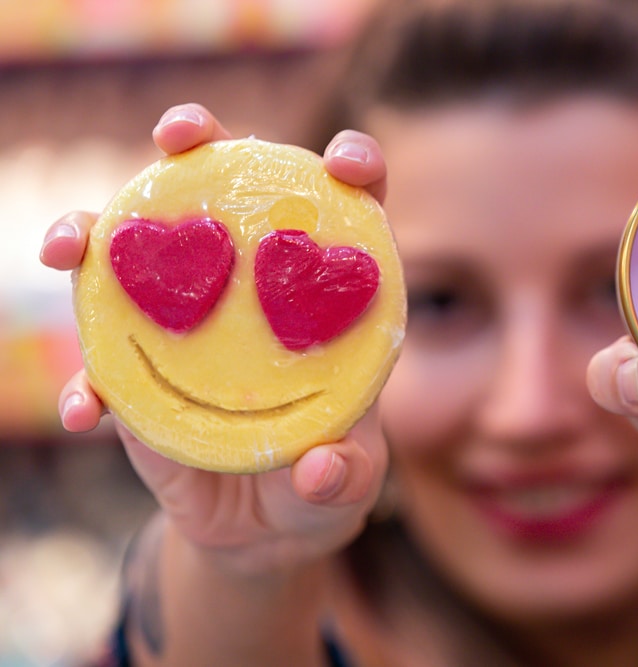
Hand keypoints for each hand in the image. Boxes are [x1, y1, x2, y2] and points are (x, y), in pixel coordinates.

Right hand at [40, 104, 391, 574]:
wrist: (256, 530)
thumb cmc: (318, 486)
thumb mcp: (346, 487)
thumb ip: (344, 477)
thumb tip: (317, 468)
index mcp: (321, 298)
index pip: (344, 210)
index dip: (350, 167)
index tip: (343, 165)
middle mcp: (251, 288)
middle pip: (228, 189)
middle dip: (200, 142)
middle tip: (179, 134)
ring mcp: (187, 321)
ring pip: (136, 250)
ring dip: (95, 232)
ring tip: (70, 246)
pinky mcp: (136, 369)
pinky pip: (98, 359)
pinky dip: (85, 381)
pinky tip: (86, 411)